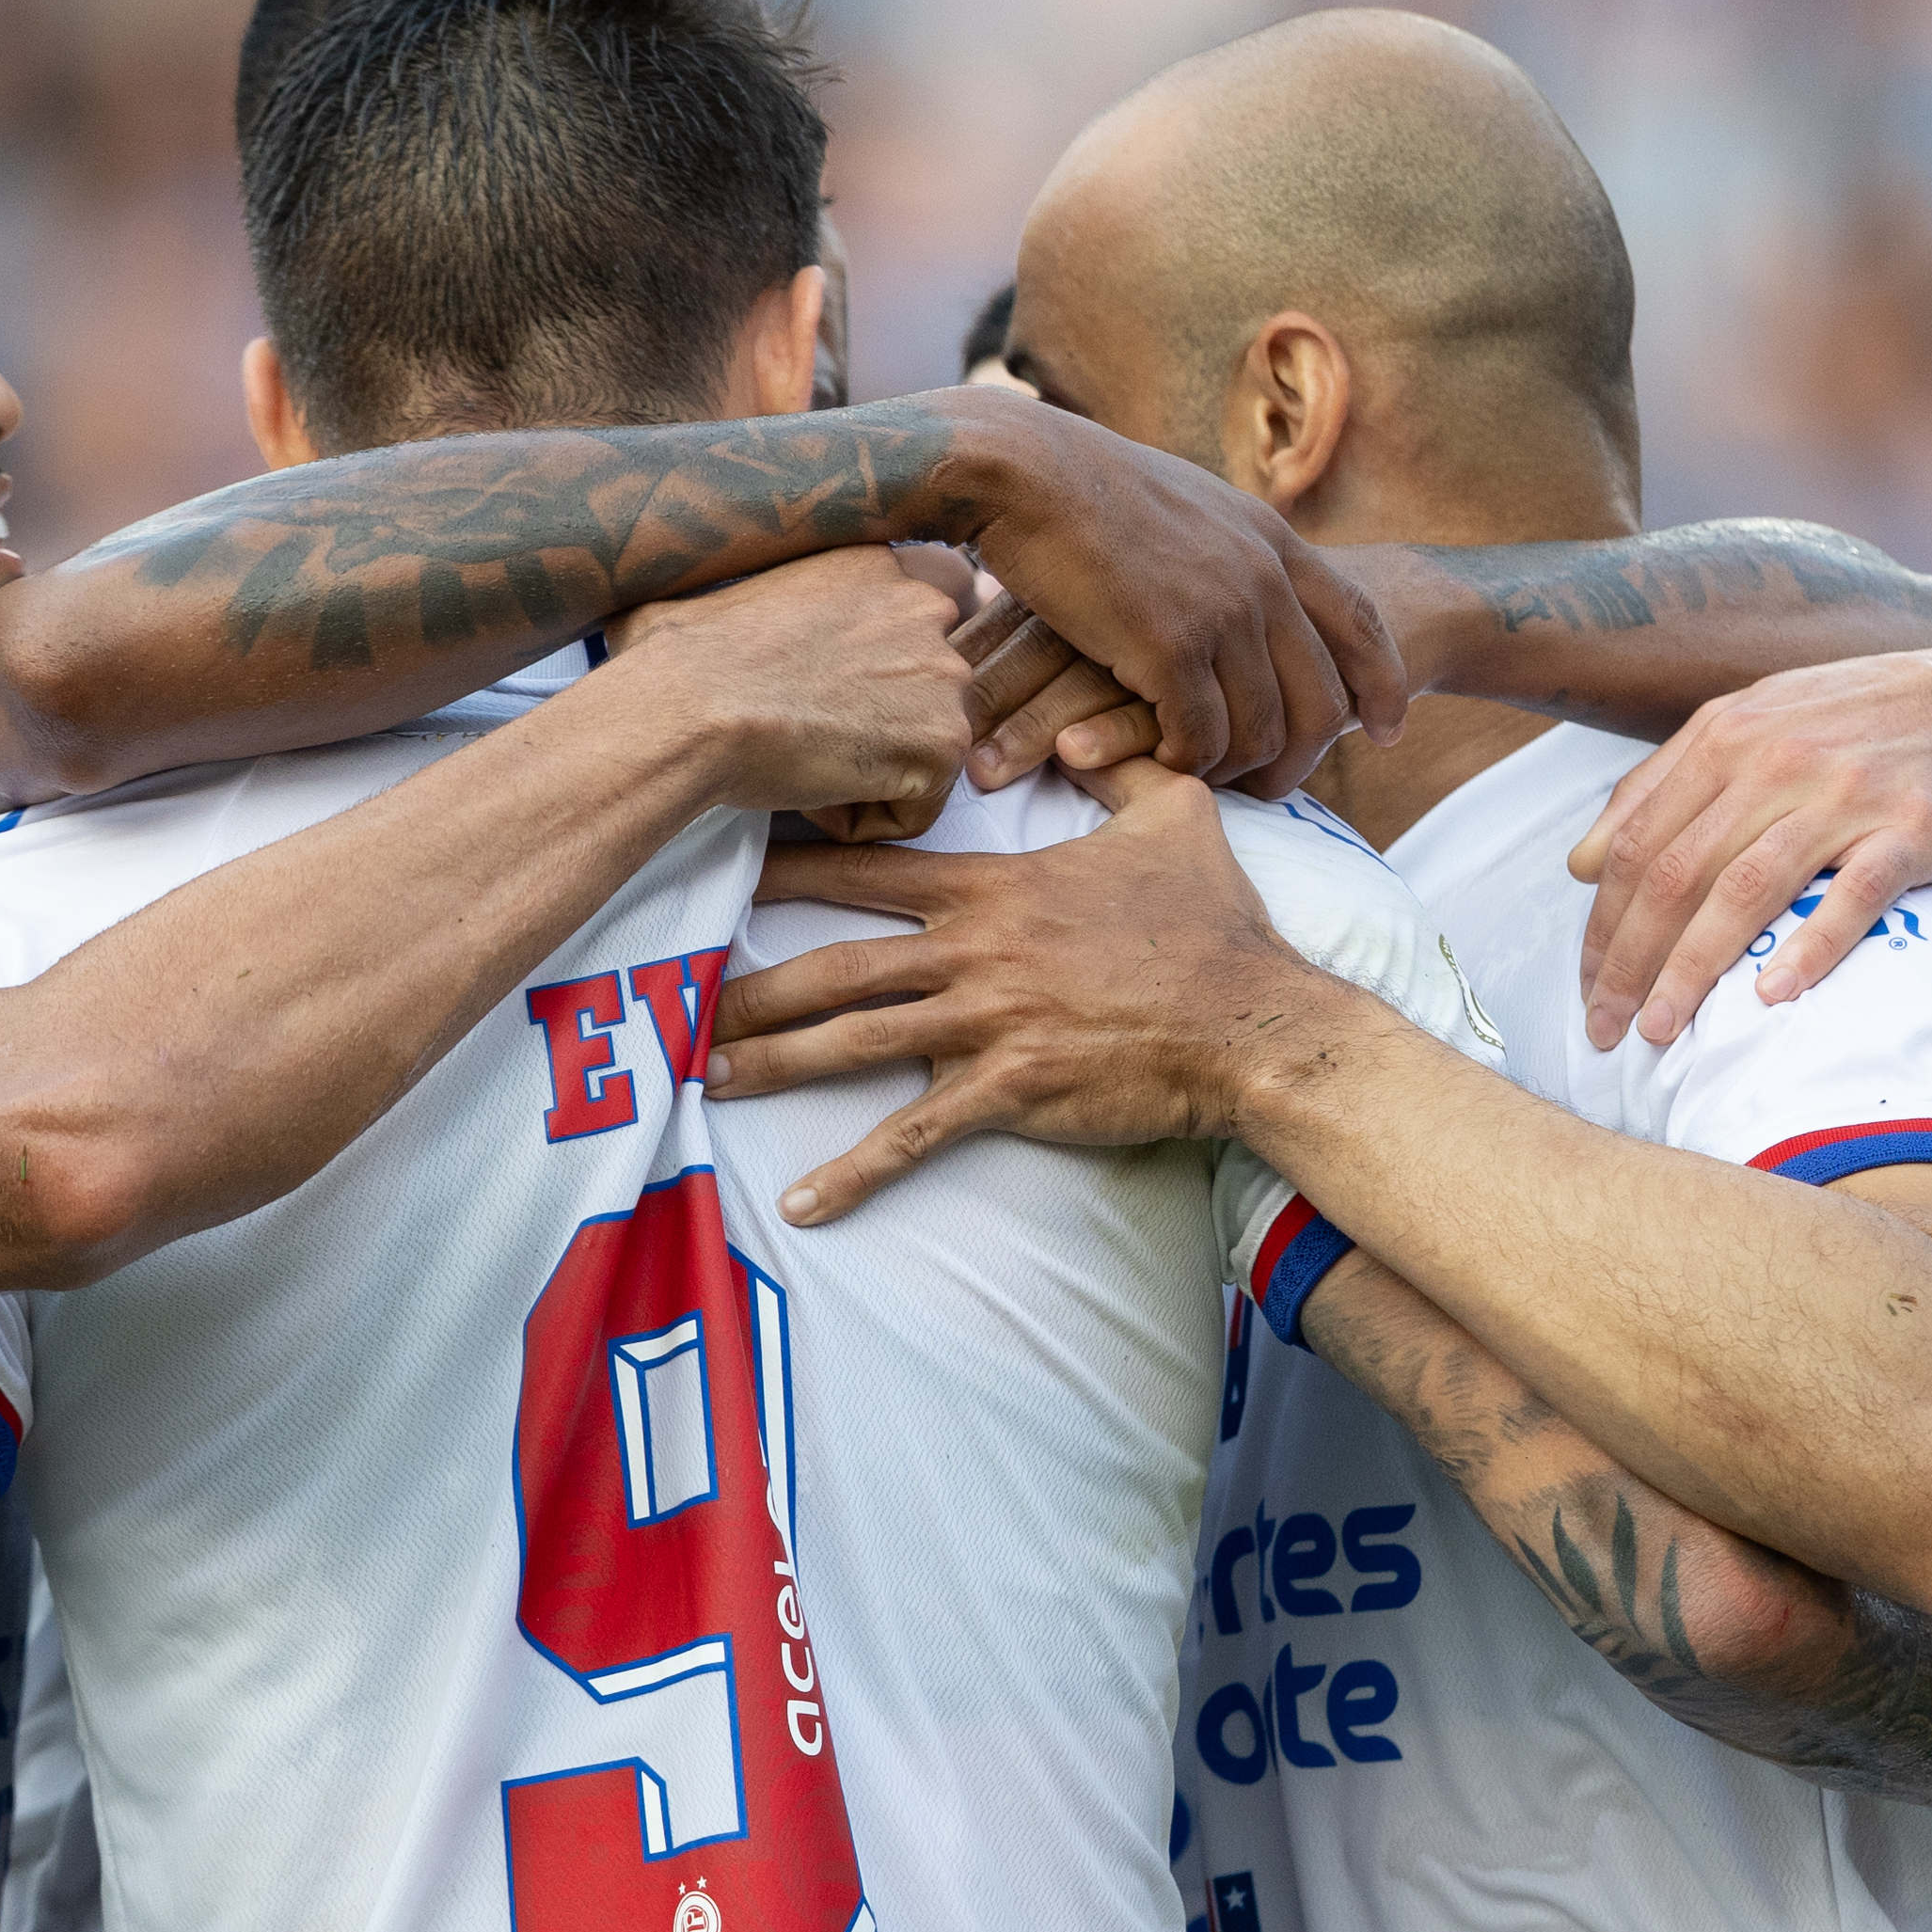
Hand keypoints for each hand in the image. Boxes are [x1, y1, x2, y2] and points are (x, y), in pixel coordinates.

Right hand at [597, 545, 976, 830]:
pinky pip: (917, 805)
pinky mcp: (943, 742)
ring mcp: (944, 674)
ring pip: (922, 745)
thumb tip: (674, 601)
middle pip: (931, 683)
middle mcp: (923, 607)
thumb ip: (751, 590)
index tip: (843, 684)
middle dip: (880, 718)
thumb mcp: (718, 591)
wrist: (692, 709)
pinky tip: (813, 789)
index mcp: (875, 562)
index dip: (888, 658)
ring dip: (868, 767)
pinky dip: (864, 814)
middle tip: (808, 728)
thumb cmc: (681, 658)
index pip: (929, 603)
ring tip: (802, 757)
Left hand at [713, 760, 1355, 1221]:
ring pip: (853, 1042)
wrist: (1254, 1023)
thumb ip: (1126, 765)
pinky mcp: (1010, 1089)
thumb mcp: (1177, 817)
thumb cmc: (1218, 926)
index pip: (868, 871)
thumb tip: (1098, 728)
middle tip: (677, 997)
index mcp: (996, 890)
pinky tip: (802, 1203)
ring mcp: (988, 1023)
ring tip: (708, 1079)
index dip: (788, 866)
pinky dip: (854, 1172)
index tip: (725, 868)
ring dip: (774, 1063)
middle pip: (834, 964)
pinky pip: (915, 1136)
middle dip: (750, 983)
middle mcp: (975, 953)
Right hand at [928, 388, 1406, 796]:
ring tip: (1202, 778)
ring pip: (1260, 730)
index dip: (1383, 684)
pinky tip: (1159, 760)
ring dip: (1233, 768)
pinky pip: (1198, 737)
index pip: (1361, 623)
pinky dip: (1183, 762)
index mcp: (1272, 538)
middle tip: (1273, 789)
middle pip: (1322, 699)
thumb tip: (1240, 580)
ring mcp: (1221, 611)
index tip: (1389, 731)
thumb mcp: (1186, 502)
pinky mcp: (1169, 645)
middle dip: (1303, 758)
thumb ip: (1226, 546)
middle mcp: (1262, 576)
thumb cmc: (1080, 488)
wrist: (1022, 468)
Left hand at [1567, 650, 1931, 1051]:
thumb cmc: (1849, 724)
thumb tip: (1580, 863)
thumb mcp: (1747, 726)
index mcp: (1727, 736)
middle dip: (1631, 960)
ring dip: (1694, 968)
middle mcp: (1777, 760)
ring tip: (1661, 1028)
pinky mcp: (1912, 830)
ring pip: (1747, 889)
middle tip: (1608, 1026)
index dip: (1604, 923)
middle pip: (1679, 873)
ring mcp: (1846, 795)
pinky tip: (1770, 997)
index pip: (1640, 844)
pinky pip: (1853, 897)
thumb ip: (1660, 787)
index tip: (1589, 985)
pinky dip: (1809, 948)